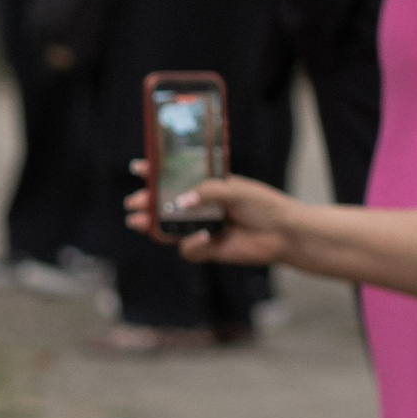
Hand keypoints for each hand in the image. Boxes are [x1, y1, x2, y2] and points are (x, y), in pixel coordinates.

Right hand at [125, 159, 296, 268]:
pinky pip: (188, 249)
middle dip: (146, 203)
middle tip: (133, 204)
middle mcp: (201, 206)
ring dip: (152, 226)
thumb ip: (207, 193)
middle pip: (166, 204)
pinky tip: (204, 238)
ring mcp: (203, 227)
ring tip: (137, 222)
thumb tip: (180, 203)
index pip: (176, 176)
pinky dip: (192, 244)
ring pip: (169, 228)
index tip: (138, 168)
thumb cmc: (263, 205)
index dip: (156, 172)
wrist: (283, 234)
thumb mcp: (235, 189)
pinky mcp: (208, 249)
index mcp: (207, 186)